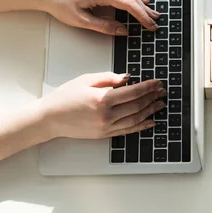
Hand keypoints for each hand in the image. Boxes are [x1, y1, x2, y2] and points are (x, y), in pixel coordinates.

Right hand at [39, 72, 165, 139]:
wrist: (49, 119)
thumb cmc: (64, 97)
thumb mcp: (85, 80)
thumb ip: (109, 78)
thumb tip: (128, 78)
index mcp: (101, 99)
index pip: (132, 92)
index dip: (147, 87)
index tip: (157, 82)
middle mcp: (106, 115)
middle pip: (136, 106)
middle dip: (151, 97)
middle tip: (162, 91)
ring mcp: (106, 127)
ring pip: (135, 119)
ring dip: (150, 111)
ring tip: (160, 104)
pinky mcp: (105, 134)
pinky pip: (127, 130)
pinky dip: (141, 126)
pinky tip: (151, 121)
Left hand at [44, 0, 159, 35]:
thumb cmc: (60, 4)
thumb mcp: (82, 20)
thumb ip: (104, 26)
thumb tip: (123, 30)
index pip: (128, 4)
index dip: (141, 16)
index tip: (150, 26)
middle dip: (145, 11)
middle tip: (156, 22)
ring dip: (142, 4)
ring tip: (154, 13)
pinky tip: (142, 1)